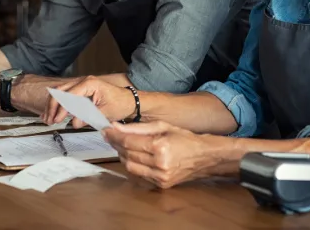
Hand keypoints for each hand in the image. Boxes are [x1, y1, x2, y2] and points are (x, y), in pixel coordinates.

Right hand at [42, 75, 135, 126]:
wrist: (129, 101)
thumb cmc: (120, 104)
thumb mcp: (105, 112)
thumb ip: (88, 117)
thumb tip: (74, 122)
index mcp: (89, 84)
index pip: (69, 95)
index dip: (61, 109)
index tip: (57, 120)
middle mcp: (83, 81)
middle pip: (60, 91)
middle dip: (53, 106)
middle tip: (49, 120)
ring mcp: (81, 84)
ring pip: (60, 92)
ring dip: (53, 105)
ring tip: (48, 119)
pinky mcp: (81, 90)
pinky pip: (65, 95)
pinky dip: (58, 104)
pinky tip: (52, 113)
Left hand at [103, 121, 230, 188]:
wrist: (203, 156)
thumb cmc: (184, 137)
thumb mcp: (162, 125)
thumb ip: (138, 127)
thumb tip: (117, 126)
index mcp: (160, 146)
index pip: (129, 141)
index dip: (114, 135)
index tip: (106, 129)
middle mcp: (160, 164)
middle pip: (127, 154)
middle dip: (116, 144)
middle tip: (110, 135)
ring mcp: (160, 177)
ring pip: (130, 166)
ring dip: (122, 155)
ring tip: (120, 144)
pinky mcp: (161, 184)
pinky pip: (139, 174)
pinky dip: (132, 164)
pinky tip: (132, 155)